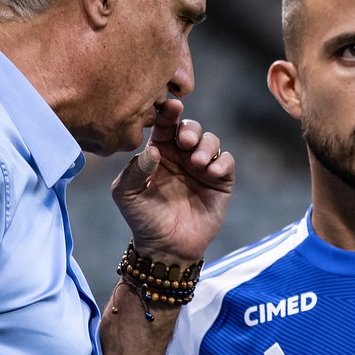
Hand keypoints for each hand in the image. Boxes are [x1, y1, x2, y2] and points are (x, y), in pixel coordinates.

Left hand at [111, 98, 233, 263]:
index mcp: (159, 152)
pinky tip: (210, 172)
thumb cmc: (143, 219)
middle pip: (191, 128)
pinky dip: (221, 162)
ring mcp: (202, 167)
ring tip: (196, 162)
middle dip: (190, 128)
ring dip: (205, 145)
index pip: (165, 125)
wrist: (166, 247)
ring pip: (210, 141)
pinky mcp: (220, 181)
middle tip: (185, 141)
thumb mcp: (127, 194)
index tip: (170, 107)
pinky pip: (226, 161)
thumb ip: (135, 169)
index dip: (168, 112)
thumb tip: (153, 150)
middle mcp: (182, 156)